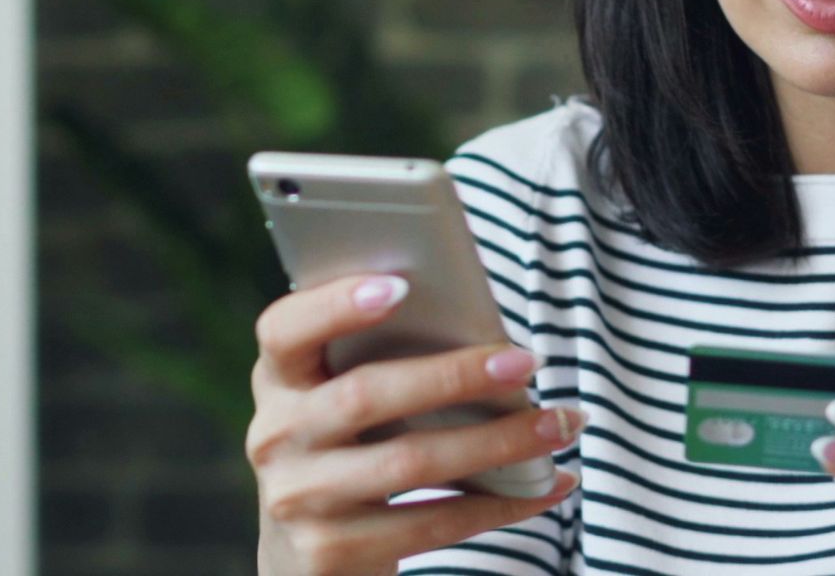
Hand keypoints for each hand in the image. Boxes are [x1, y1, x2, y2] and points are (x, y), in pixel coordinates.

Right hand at [247, 274, 582, 574]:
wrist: (304, 558)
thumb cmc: (350, 448)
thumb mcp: (342, 401)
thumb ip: (382, 362)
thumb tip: (488, 337)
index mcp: (279, 379)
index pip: (284, 330)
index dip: (335, 305)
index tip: (401, 286)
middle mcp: (276, 436)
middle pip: (365, 396)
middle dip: (454, 376)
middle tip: (527, 361)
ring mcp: (298, 498)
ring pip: (410, 463)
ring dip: (498, 442)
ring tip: (559, 424)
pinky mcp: (330, 551)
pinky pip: (430, 524)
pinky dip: (501, 504)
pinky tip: (546, 484)